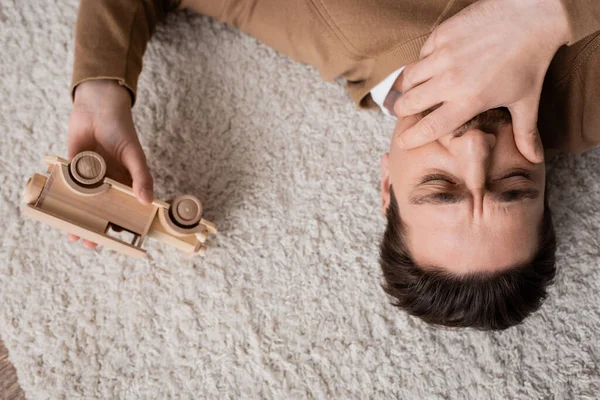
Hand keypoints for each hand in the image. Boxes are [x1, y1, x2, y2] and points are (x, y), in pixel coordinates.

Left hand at [66, 79, 152, 248]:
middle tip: (91, 242)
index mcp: (126, 183)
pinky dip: (63, 201)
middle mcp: (107, 183)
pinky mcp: (72, 169)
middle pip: (102, 211)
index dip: (123, 225)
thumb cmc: (122, 131)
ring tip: (74, 234)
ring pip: (83, 204)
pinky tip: (60, 212)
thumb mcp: (135, 156)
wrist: (98, 107)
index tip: (119, 240)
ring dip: (78, 219)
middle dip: (96, 228)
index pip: (125, 208)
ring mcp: (89, 178)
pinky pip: (68, 187)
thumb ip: (142, 177)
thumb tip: (148, 201)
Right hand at [393, 0, 570, 162]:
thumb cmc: (530, 60)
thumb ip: (524, 133)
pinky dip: (421, 63)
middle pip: (409, 104)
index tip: (403, 141)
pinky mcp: (441, 35)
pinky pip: (420, 54)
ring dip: (407, 88)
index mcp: (469, 101)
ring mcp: (443, 56)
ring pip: (408, 78)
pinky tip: (430, 66)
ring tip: (412, 91)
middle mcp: (451, 81)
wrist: (531, 16)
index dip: (412, 138)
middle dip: (403, 112)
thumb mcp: (527, 101)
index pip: (429, 127)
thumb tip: (533, 160)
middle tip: (404, 113)